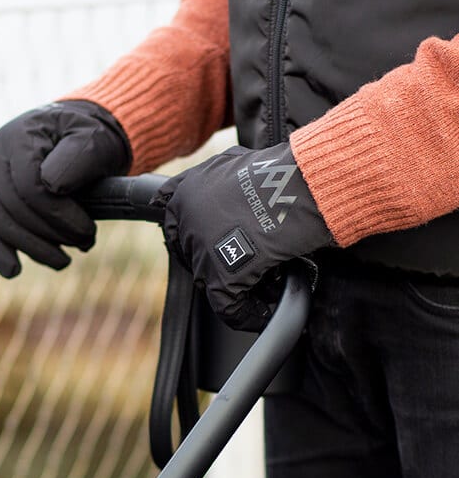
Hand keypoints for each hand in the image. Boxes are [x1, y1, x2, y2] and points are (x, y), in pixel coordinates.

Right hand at [0, 100, 130, 276]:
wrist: (75, 139)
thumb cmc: (87, 140)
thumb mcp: (93, 140)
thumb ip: (78, 158)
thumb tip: (52, 185)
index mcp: (19, 136)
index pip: (29, 186)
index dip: (58, 215)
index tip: (87, 230)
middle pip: (11, 208)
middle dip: (49, 235)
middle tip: (83, 245)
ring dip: (30, 248)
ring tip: (62, 261)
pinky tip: (13, 270)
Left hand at [154, 143, 332, 331]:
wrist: (304, 186)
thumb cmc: (280, 176)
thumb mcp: (233, 163)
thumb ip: (213, 179)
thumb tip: (212, 196)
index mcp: (186, 192)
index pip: (174, 228)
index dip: (196, 241)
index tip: (214, 247)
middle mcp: (187, 220)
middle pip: (193, 256)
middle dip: (217, 262)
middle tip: (243, 265)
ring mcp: (201, 249)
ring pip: (209, 281)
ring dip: (235, 285)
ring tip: (262, 286)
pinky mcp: (221, 275)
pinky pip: (228, 307)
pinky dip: (247, 314)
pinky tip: (263, 310)